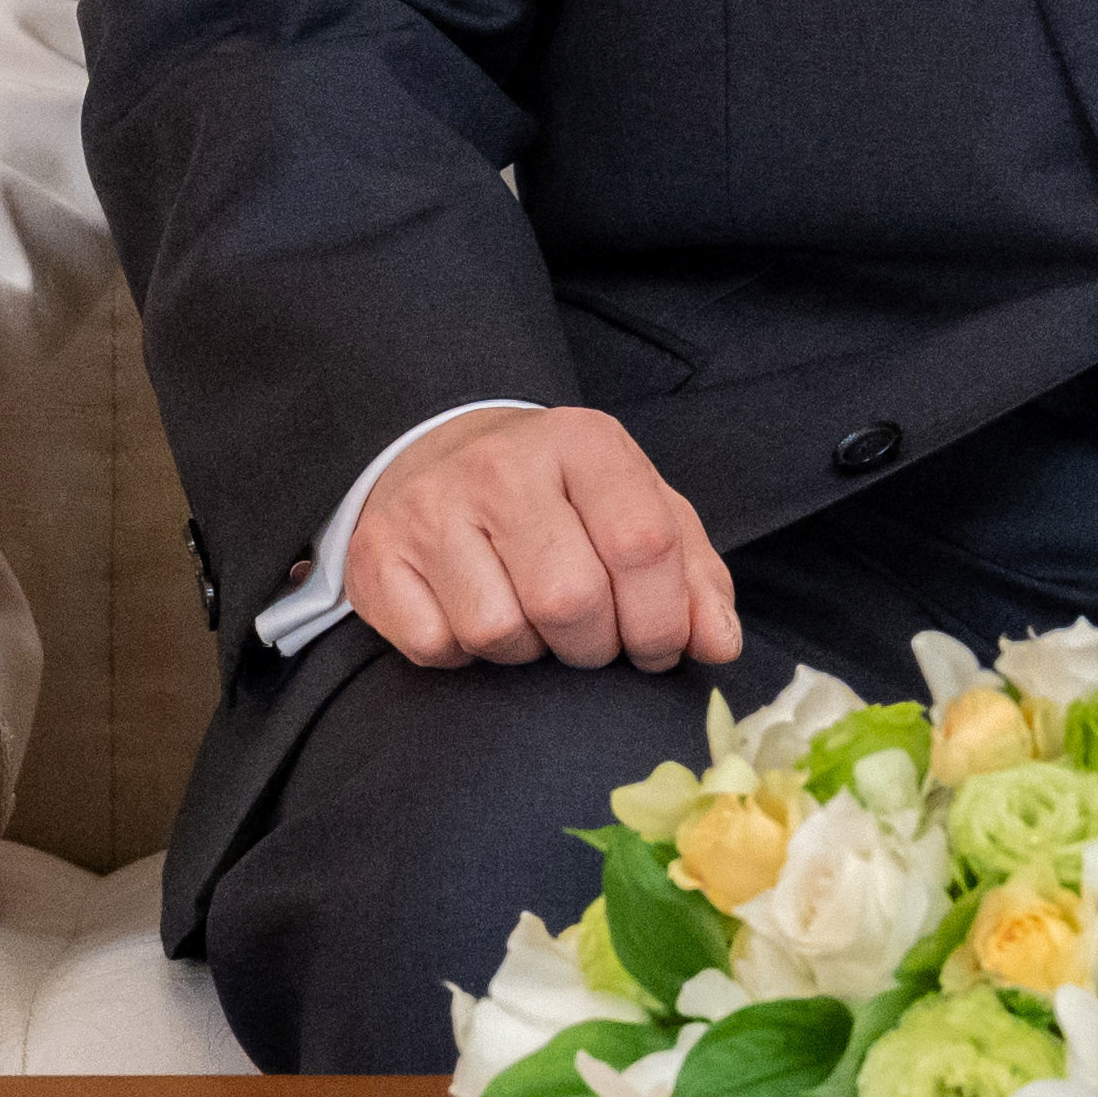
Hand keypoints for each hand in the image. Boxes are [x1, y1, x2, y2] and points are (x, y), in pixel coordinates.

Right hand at [346, 404, 737, 672]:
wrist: (438, 456)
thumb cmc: (559, 498)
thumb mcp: (638, 508)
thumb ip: (693, 575)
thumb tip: (719, 645)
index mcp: (581, 442)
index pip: (643, 544)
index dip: (663, 619)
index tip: (658, 646)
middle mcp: (501, 465)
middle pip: (572, 600)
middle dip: (596, 645)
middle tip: (591, 638)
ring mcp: (431, 507)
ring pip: (501, 631)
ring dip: (528, 652)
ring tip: (530, 619)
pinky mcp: (378, 555)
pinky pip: (437, 647)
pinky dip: (464, 655)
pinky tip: (471, 615)